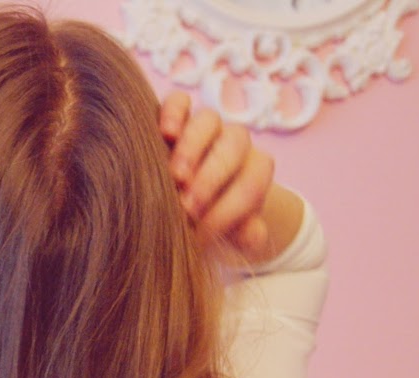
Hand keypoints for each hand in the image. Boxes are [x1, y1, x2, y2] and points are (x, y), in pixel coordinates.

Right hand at [159, 92, 273, 260]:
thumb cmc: (207, 221)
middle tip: (188, 207)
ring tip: (175, 177)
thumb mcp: (227, 235)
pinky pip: (179, 101)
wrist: (187, 202)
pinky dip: (173, 113)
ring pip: (208, 120)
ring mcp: (206, 127)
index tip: (203, 231)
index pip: (252, 182)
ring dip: (192, 148)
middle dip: (211, 178)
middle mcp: (233, 143)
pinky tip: (164, 134)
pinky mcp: (176, 116)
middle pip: (234, 146)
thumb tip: (253, 235)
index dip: (230, 207)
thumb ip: (244, 235)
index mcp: (253, 170)